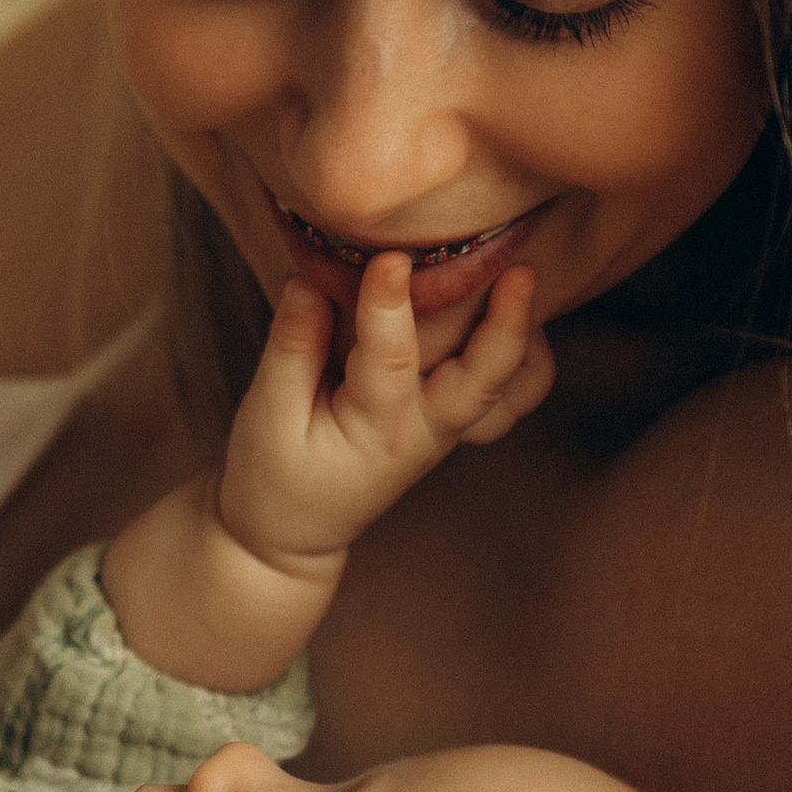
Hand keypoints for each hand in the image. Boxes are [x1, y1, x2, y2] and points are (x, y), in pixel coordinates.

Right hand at [216, 256, 552, 581]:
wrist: (292, 534)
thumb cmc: (273, 475)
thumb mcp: (267, 414)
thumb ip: (292, 346)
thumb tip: (310, 279)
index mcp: (377, 430)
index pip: (389, 360)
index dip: (388, 305)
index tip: (390, 257)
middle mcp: (425, 429)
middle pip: (483, 379)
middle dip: (506, 323)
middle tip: (518, 269)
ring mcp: (445, 430)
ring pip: (508, 391)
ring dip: (524, 341)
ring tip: (524, 283)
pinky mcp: (449, 424)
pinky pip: (506, 401)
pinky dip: (524, 366)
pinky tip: (514, 323)